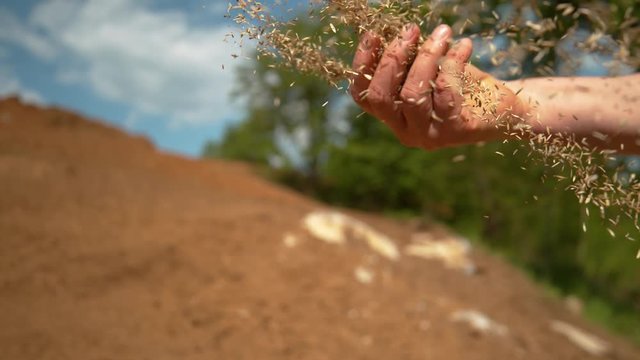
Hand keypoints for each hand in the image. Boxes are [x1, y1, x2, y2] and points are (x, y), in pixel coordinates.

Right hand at [350, 24, 525, 149]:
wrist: (509, 110)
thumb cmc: (465, 86)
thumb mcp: (432, 70)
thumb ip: (411, 60)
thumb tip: (398, 33)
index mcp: (394, 115)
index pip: (364, 96)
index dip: (362, 65)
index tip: (373, 34)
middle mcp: (405, 130)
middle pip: (381, 97)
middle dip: (392, 59)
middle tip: (410, 30)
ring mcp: (429, 135)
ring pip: (412, 95)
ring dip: (425, 57)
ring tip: (442, 33)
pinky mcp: (455, 132)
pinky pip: (446, 94)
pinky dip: (453, 64)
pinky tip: (465, 46)